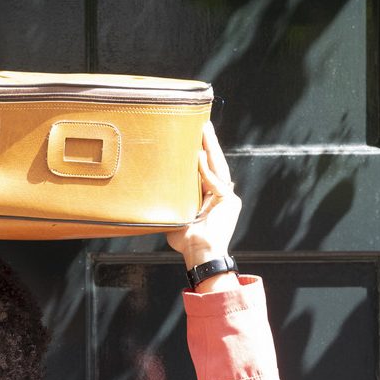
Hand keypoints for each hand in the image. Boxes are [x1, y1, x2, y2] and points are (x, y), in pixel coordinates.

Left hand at [165, 120, 239, 266]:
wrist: (199, 255)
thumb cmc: (186, 241)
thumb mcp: (174, 215)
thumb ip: (170, 201)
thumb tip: (150, 192)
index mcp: (209, 196)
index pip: (206, 169)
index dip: (201, 153)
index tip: (194, 136)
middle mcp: (220, 194)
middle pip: (215, 163)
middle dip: (209, 143)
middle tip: (203, 124)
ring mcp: (227, 197)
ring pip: (218, 167)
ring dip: (211, 148)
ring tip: (204, 131)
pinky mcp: (229, 201)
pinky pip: (215, 182)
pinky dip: (205, 171)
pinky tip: (197, 157)